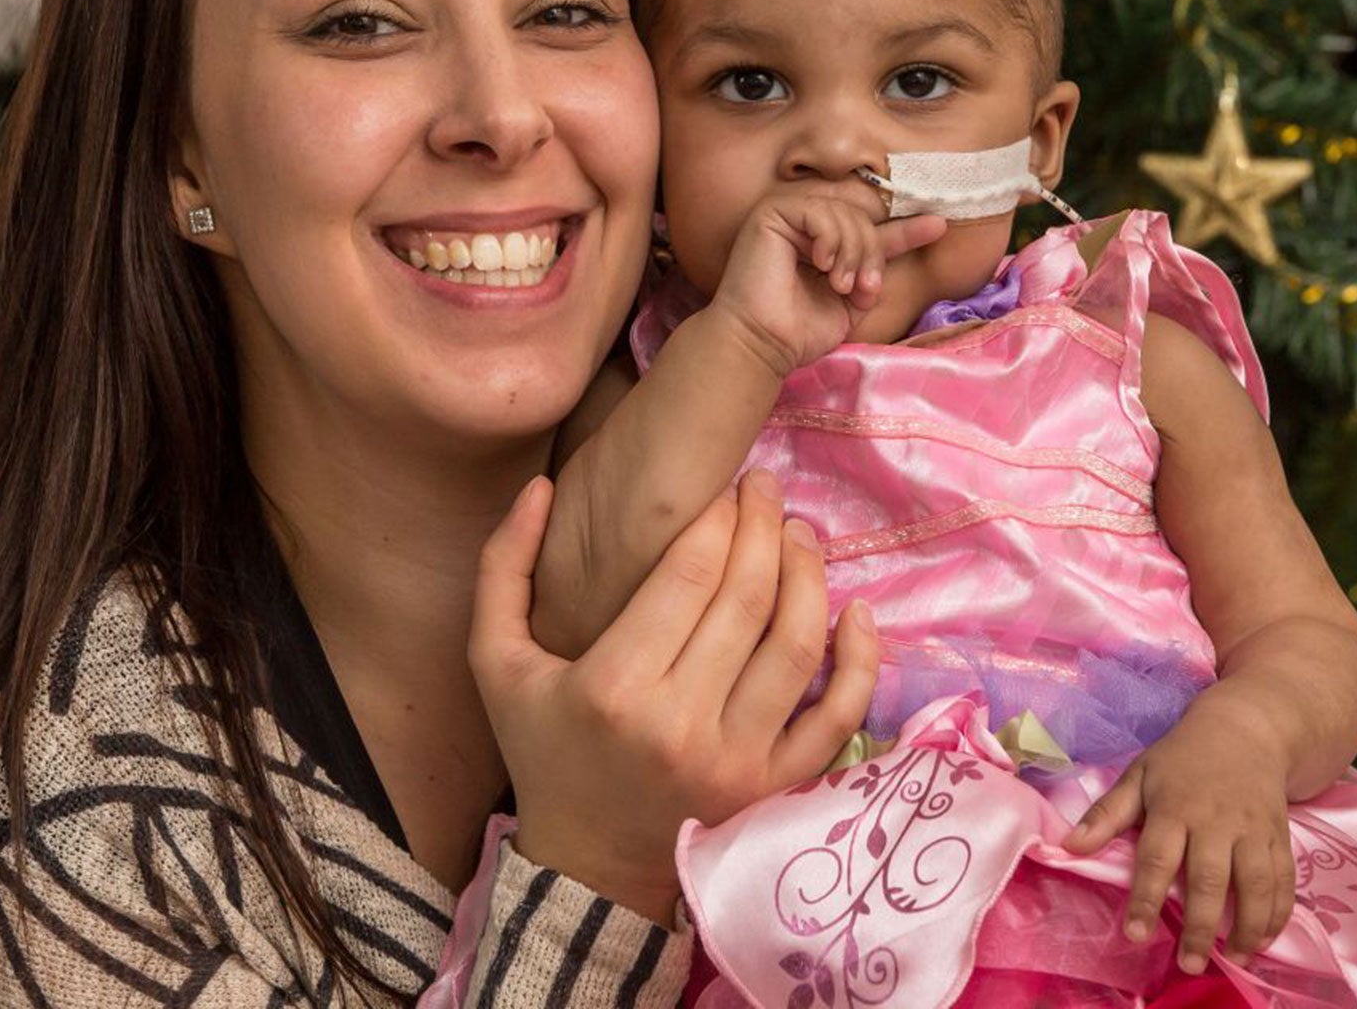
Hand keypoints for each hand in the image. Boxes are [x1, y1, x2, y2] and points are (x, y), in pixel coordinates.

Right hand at [470, 466, 879, 924]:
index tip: (722, 488)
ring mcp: (737, 760)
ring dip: (809, 574)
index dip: (716, 517)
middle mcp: (680, 722)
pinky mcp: (775, 788)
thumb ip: (504, 568)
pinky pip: (837, 716)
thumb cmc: (545, 753)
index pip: (689, 573)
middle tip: (765, 488)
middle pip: (748, 597)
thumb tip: (538, 486)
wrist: (587, 869)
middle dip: (764, 525)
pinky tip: (857, 611)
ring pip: (798, 644)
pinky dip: (860, 660)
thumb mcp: (496, 663)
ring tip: (799, 533)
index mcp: (613, 686)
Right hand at [710, 194, 946, 375]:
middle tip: (865, 290)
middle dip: (872, 253)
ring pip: (845, 215)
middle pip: (861, 218)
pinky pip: (820, 211)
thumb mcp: (855, 294)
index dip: (904, 227)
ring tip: (841, 286)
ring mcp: (787, 214)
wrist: (765, 345)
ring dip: (853, 253)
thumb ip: (879, 262)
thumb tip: (932, 225)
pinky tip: (822, 266)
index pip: (868, 226)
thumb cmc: (802, 328)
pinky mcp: (771, 213)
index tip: (939, 227)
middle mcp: (803, 223)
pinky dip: (831, 240)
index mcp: (820, 241)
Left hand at [1060, 697, 1296, 973]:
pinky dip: (1279, 912)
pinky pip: (1284, 879)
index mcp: (1174, 807)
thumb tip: (1067, 846)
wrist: (1244, 731)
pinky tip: (1266, 938)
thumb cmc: (1181, 760)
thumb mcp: (1139, 776)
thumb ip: (1106, 814)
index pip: (1156, 858)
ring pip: (1255, 884)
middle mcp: (1215, 821)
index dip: (1145, 897)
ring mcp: (1252, 830)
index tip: (1135, 934)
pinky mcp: (1279, 835)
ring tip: (1236, 958)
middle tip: (1191, 965)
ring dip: (1248, 926)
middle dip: (1202, 927)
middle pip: (1210, 879)